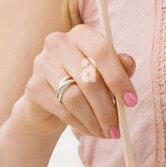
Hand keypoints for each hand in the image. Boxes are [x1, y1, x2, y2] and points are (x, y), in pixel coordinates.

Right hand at [17, 25, 137, 140]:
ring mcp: (42, 64)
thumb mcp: (106, 71)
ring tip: (107, 132)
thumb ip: (120, 66)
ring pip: (75, 97)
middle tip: (118, 128)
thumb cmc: (86, 80)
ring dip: (95, 120)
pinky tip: (92, 130)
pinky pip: (63, 110)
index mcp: (81, 34)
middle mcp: (59, 43)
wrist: (50, 98)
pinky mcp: (34, 87)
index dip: (119, 78)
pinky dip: (81, 124)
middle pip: (89, 79)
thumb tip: (129, 63)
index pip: (102, 52)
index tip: (131, 101)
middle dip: (107, 108)